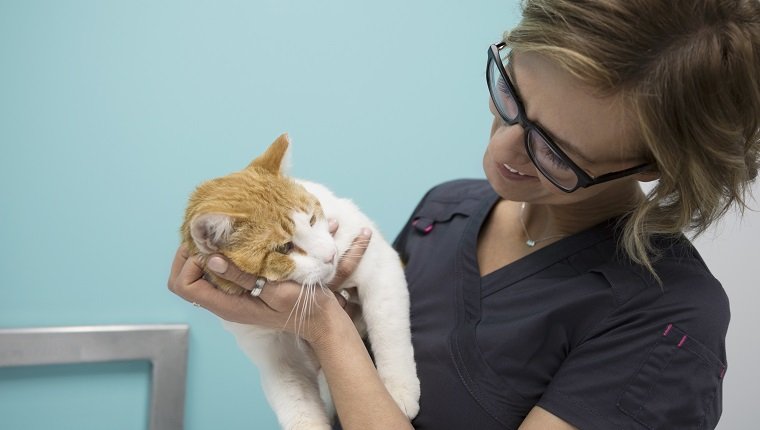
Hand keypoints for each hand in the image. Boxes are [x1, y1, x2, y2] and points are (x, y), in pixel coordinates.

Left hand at [167, 224, 369, 342]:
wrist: (321, 319)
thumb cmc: (302, 307)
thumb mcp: (276, 290)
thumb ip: (244, 277)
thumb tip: (212, 259)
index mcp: (227, 305)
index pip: (184, 285)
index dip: (189, 263)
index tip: (210, 247)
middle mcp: (224, 300)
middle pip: (185, 276)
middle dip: (192, 252)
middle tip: (212, 234)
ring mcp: (232, 293)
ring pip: (201, 270)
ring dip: (207, 250)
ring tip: (224, 232)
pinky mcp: (243, 286)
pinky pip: (220, 268)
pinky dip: (222, 252)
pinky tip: (239, 239)